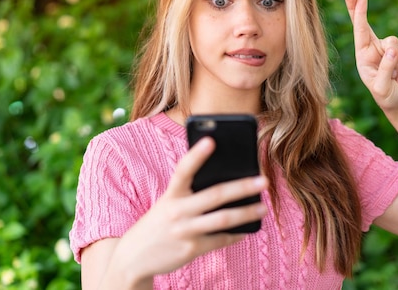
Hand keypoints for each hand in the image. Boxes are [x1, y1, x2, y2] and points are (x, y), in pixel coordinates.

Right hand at [109, 137, 267, 283]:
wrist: (134, 257)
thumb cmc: (159, 221)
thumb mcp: (168, 203)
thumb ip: (190, 192)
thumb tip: (228, 182)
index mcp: (170, 194)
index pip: (183, 170)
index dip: (196, 155)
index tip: (211, 140)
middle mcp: (177, 211)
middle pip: (214, 195)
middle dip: (242, 187)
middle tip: (263, 180)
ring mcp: (184, 231)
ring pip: (223, 219)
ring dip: (247, 213)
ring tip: (263, 207)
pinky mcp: (191, 249)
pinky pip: (220, 240)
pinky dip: (237, 234)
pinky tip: (249, 228)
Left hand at [344, 0, 397, 110]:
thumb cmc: (386, 96)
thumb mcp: (381, 88)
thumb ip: (385, 68)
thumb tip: (392, 47)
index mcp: (363, 56)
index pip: (359, 32)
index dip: (357, 15)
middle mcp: (374, 49)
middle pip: (366, 25)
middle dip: (359, 9)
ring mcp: (389, 49)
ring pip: (393, 43)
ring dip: (395, 63)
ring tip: (394, 79)